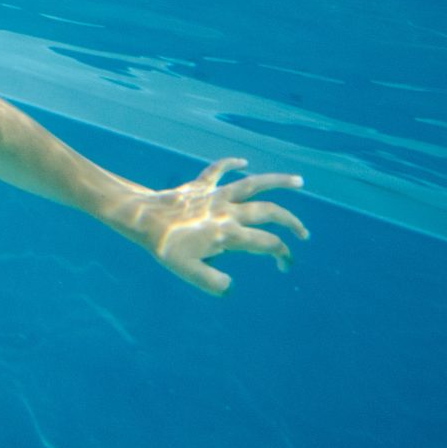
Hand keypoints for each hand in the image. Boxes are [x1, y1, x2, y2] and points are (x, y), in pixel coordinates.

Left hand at [124, 158, 307, 295]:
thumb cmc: (165, 246)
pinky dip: (230, 164)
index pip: (266, 243)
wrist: (143, 218)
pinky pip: (218, 170)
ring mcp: (215, 195)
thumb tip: (231, 286)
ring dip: (277, 181)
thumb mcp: (187, 271)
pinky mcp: (201, 185)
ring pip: (253, 183)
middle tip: (303, 234)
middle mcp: (227, 211)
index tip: (284, 266)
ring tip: (299, 181)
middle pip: (269, 212)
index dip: (282, 255)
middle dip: (290, 222)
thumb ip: (212, 282)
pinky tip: (242, 161)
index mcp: (228, 233)